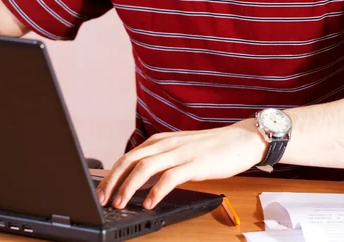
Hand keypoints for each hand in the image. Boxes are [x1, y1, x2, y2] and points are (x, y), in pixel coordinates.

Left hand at [96, 119, 265, 209]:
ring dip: (129, 186)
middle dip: (113, 180)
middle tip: (102, 199)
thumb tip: (140, 179)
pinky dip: (156, 190)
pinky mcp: (196, 163)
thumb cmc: (212, 147)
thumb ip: (162, 159)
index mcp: (162, 140)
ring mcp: (181, 152)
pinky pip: (171, 176)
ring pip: (146, 166)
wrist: (241, 139)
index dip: (112, 174)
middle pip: (131, 159)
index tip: (101, 191)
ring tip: (119, 203)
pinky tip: (149, 203)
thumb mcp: (181, 150)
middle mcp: (168, 144)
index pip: (129, 155)